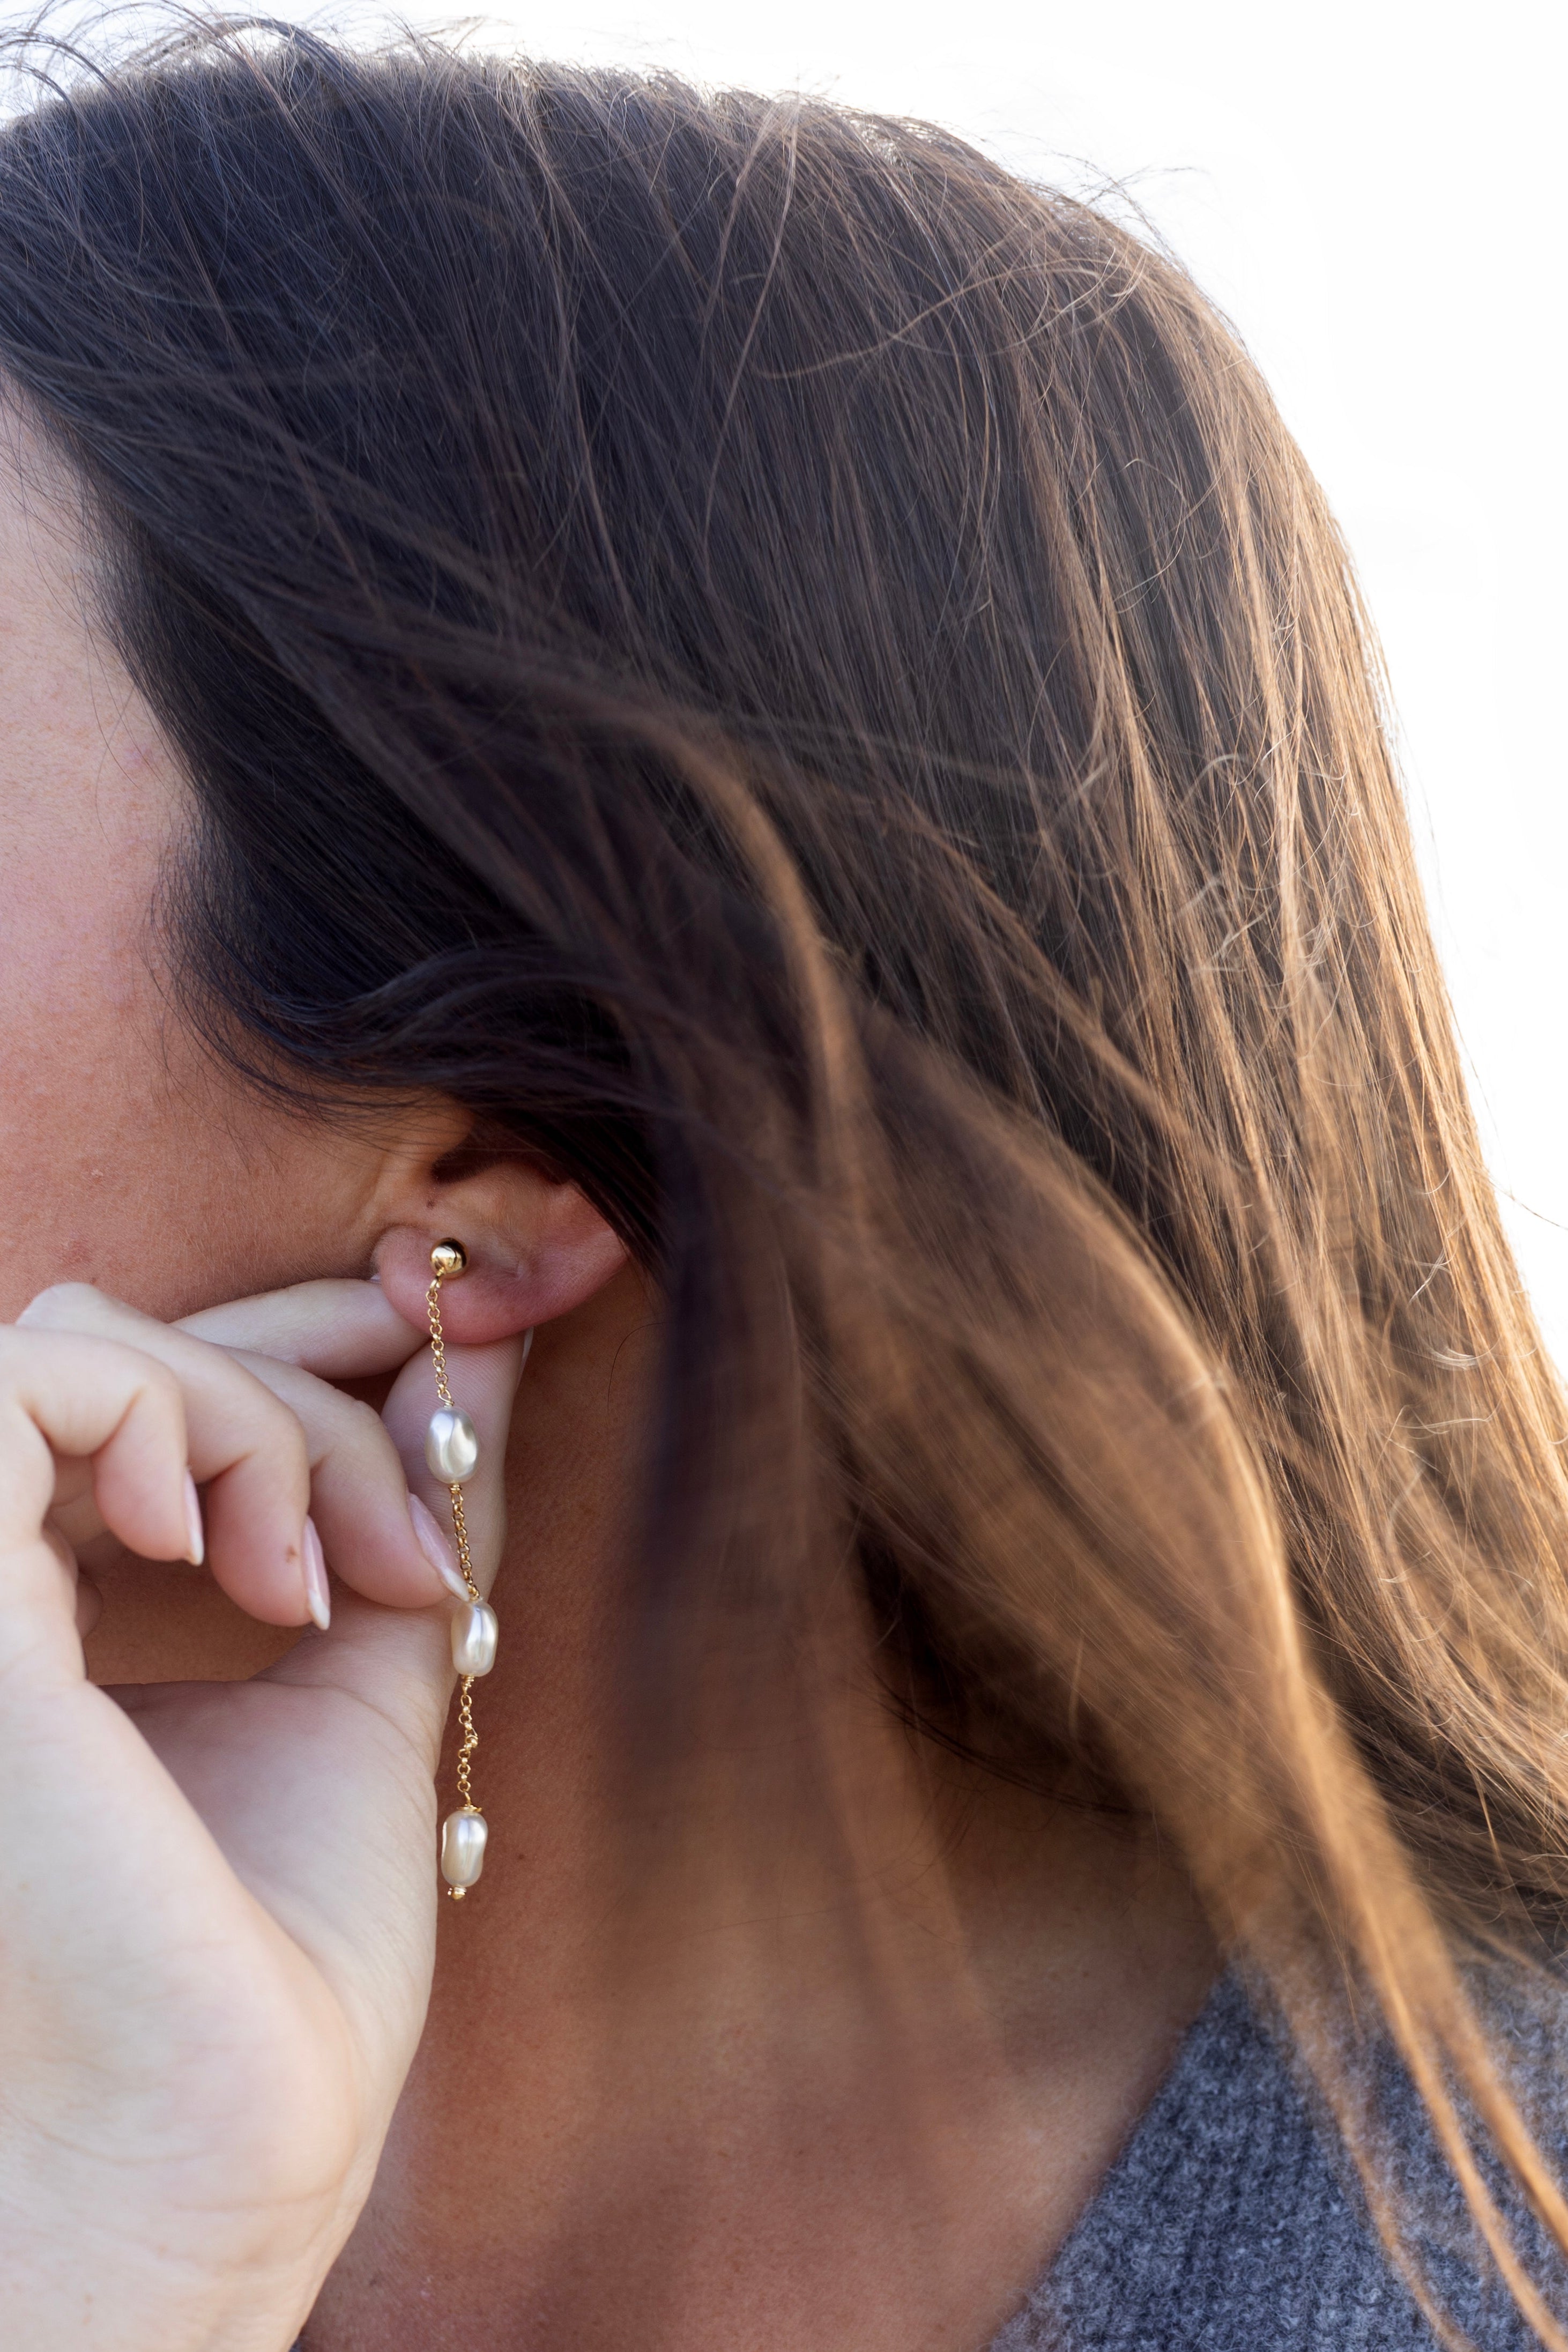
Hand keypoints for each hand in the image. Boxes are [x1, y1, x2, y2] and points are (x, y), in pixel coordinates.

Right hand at [0, 1278, 528, 2350]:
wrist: (213, 2151)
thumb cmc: (275, 1967)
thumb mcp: (368, 1680)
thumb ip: (400, 1506)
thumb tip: (484, 1348)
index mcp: (60, 1610)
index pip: (161, 1387)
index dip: (320, 1329)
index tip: (496, 1312)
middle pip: (128, 1340)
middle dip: (320, 1348)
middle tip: (441, 1472)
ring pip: (90, 1344)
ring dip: (267, 1416)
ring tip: (344, 1577)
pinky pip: (34, 1377)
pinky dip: (181, 1418)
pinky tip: (261, 1567)